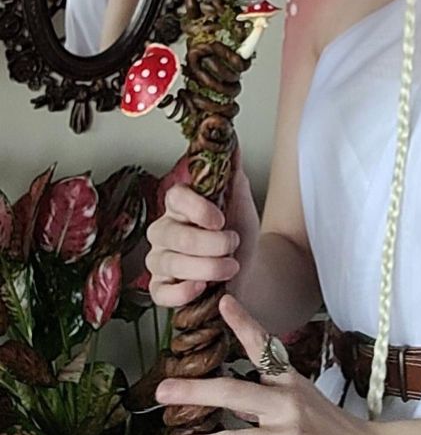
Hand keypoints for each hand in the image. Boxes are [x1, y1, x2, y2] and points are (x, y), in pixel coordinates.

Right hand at [146, 149, 259, 307]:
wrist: (248, 269)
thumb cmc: (238, 233)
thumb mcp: (241, 202)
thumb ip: (233, 174)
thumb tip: (233, 143)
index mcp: (180, 204)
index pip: (175, 197)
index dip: (197, 208)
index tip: (221, 219)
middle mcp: (164, 229)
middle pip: (174, 235)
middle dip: (210, 244)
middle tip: (233, 245)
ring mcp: (159, 259)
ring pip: (170, 263)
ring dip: (205, 267)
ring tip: (230, 266)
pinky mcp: (160, 287)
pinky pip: (160, 291)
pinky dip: (182, 292)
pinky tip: (201, 287)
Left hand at [156, 294, 381, 434]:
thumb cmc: (327, 424)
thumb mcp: (300, 394)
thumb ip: (267, 389)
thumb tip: (226, 392)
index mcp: (289, 382)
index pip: (265, 347)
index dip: (244, 323)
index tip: (223, 303)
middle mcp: (288, 406)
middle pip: (236, 393)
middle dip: (196, 391)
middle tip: (164, 390)